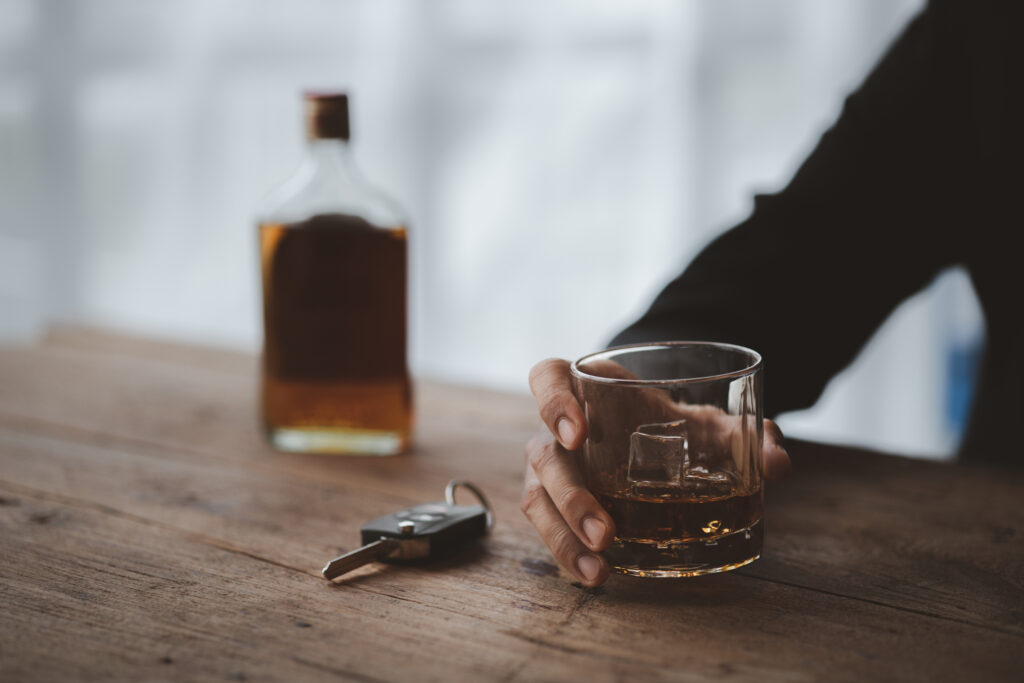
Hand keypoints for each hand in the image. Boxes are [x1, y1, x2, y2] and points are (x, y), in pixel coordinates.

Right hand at [521, 358, 790, 587]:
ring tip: (600, 568)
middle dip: (572, 497)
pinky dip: (569, 554)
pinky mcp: (556, 504)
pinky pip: (550, 528)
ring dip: (564, 537)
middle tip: (608, 532)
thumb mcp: (704, 422)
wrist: (654, 437)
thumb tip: (778, 461)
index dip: (553, 403)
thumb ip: (740, 433)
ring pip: (539, 499)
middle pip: (544, 454)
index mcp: (583, 388)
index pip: (547, 379)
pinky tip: (596, 577)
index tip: (579, 432)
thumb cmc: (668, 421)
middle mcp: (556, 429)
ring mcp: (552, 468)